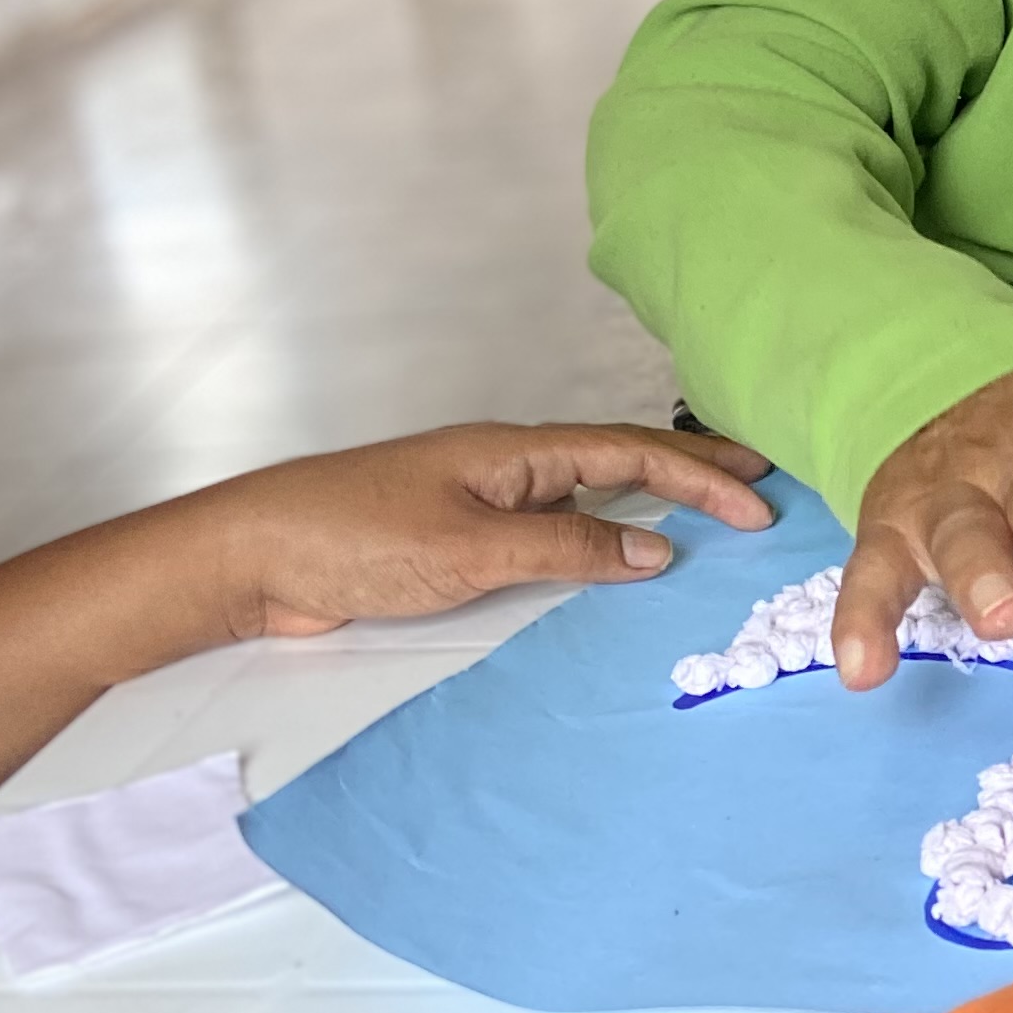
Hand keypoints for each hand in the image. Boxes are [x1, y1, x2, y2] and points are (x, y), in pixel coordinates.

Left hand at [203, 423, 772, 638]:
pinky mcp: (455, 539)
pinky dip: (596, 536)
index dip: (701, 476)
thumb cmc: (350, 539)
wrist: (253, 557)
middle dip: (692, 472)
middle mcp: (504, 467)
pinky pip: (549, 529)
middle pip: (618, 460)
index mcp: (513, 453)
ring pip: (585, 493)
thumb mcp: (471, 549)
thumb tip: (653, 549)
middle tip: (759, 484)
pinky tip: (609, 559)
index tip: (760, 500)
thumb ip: (565, 547)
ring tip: (706, 519)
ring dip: (648, 503)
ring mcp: (480, 500)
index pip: (631, 453)